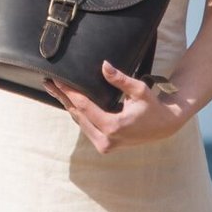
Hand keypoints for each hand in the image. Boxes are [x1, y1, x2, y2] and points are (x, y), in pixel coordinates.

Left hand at [45, 60, 189, 152]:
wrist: (163, 127)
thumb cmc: (152, 106)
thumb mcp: (139, 90)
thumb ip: (120, 79)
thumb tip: (103, 65)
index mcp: (114, 127)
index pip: (84, 107)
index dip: (69, 92)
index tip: (58, 80)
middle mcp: (106, 140)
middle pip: (77, 115)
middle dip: (63, 97)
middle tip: (48, 82)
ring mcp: (104, 145)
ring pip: (79, 122)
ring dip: (67, 105)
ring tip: (53, 89)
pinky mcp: (104, 146)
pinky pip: (85, 126)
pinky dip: (76, 113)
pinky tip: (67, 101)